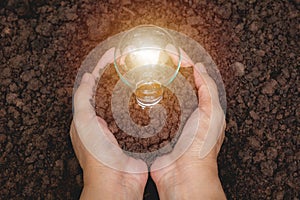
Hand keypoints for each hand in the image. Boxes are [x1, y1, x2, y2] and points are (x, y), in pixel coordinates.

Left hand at [70, 48, 147, 199]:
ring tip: (141, 74)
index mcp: (88, 118)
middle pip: (109, 92)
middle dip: (117, 76)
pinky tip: (150, 95)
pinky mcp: (134, 135)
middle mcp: (103, 122)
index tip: (113, 55)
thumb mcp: (83, 123)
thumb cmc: (97, 155)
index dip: (102, 69)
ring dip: (131, 88)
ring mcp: (119, 128)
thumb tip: (86, 78)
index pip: (94, 86)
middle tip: (130, 62)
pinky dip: (142, 104)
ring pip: (124, 102)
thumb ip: (82, 99)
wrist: (117, 181)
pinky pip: (138, 115)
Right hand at [151, 49, 225, 198]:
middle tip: (155, 58)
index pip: (193, 77)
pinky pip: (150, 112)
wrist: (183, 175)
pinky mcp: (157, 130)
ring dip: (155, 83)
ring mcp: (170, 121)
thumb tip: (200, 68)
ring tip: (144, 71)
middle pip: (176, 84)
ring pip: (162, 96)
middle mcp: (186, 112)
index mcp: (201, 107)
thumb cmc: (200, 148)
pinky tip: (137, 94)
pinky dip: (144, 102)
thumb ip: (208, 90)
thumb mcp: (211, 114)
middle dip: (167, 69)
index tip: (171, 50)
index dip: (183, 62)